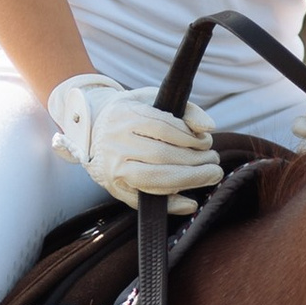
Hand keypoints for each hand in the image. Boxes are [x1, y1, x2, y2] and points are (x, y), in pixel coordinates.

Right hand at [48, 75, 220, 211]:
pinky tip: (190, 203)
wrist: (91, 131)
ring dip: (188, 180)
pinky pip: (144, 200)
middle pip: (162, 155)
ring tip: (210, 175)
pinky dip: (170, 204)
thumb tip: (208, 128)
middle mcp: (117, 143)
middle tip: (214, 161)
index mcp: (125, 115)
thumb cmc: (130, 114)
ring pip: (154, 178)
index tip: (207, 141)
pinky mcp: (115, 188)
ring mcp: (114, 167)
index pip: (164, 128)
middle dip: (195, 161)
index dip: (190, 137)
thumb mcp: (152, 100)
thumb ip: (184, 110)